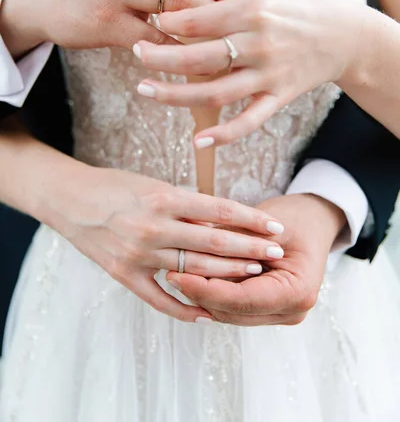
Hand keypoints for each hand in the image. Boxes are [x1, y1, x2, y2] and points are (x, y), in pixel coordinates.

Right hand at [49, 166, 284, 323]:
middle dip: (250, 248)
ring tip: (254, 273)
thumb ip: (186, 204)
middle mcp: (153, 227)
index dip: (251, 219)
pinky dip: (185, 308)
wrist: (69, 198)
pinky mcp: (123, 274)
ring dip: (228, 273)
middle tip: (276, 253)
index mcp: (164, 198)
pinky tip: (208, 314)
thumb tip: (222, 220)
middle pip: (214, 242)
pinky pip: (159, 298)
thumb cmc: (115, 185)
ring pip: (194, 270)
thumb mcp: (153, 185)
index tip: (275, 226)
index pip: (220, 211)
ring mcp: (138, 254)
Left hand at [134, 0, 361, 144]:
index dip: (167, 22)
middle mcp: (259, 43)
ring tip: (146, 91)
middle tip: (135, 54)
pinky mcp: (279, 97)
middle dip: (161, 58)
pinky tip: (197, 142)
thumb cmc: (301, 4)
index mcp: (252, 10)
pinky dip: (224, 135)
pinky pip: (249, 121)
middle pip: (200, 57)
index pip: (198, 20)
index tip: (145, 20)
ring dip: (177, 95)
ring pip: (216, 92)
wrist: (347, 34)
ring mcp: (269, 74)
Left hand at [166, 193, 346, 325]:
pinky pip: (233, 307)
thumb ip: (232, 245)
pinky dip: (212, 293)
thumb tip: (189, 256)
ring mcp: (281, 314)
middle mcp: (292, 311)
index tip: (175, 275)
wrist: (314, 221)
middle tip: (168, 272)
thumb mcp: (264, 225)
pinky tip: (189, 277)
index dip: (205, 290)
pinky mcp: (268, 309)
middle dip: (198, 293)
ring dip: (201, 295)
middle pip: (232, 312)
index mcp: (298, 292)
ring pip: (228, 313)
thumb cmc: (293, 217)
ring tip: (174, 272)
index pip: (241, 300)